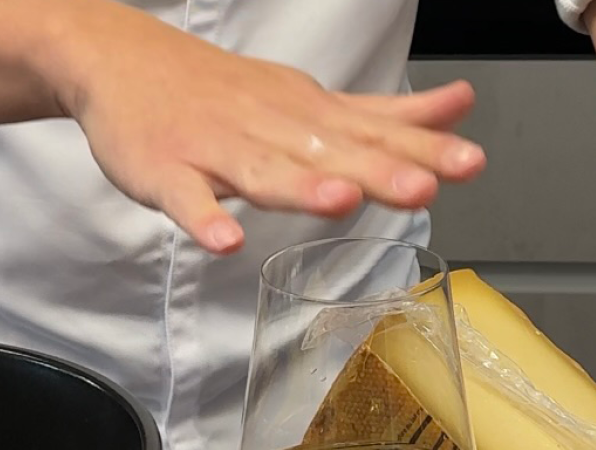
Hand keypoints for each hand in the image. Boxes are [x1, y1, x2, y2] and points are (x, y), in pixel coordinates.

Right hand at [50, 4, 484, 254]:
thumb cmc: (226, 94)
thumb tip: (459, 107)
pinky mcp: (167, 173)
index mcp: (309, 117)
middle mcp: (271, 130)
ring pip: (263, 173)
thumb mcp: (314, 100)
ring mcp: (217, 151)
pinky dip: (203, 219)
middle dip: (377, 171)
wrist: (125, 61)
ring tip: (339, 203)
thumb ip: (385, 116)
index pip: (374, 133)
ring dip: (300, 188)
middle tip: (423, 187)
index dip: (423, 149)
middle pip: (328, 154)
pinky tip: (224, 241)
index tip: (470, 163)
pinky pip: (186, 200)